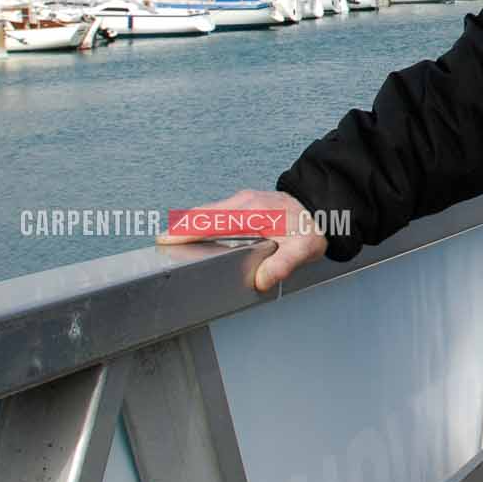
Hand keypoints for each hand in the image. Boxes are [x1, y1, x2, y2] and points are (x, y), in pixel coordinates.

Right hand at [157, 188, 327, 292]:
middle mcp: (243, 202)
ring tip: (168, 243)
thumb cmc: (313, 228)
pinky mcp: (244, 204)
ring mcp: (242, 201)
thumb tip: (261, 280)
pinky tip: (192, 236)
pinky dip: (199, 222)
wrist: (324, 208)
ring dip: (188, 225)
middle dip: (179, 228)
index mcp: (253, 211)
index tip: (165, 239)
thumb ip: (283, 264)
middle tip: (158, 245)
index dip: (187, 230)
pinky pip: (215, 213)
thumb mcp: (303, 249)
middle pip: (202, 214)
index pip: (211, 220)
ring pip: (207, 212)